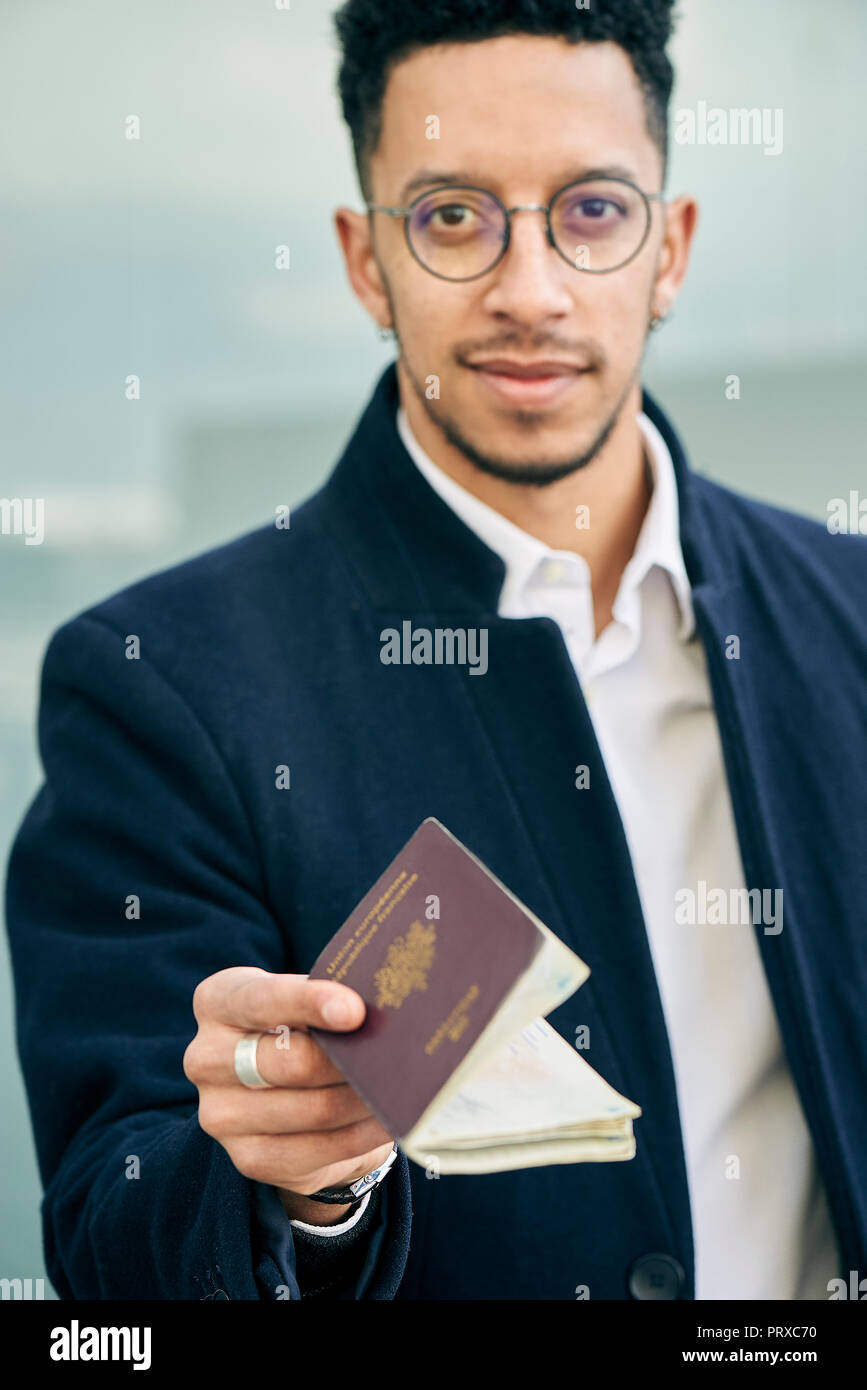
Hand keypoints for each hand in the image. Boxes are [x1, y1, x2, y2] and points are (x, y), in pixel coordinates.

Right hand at [183, 966, 394, 1219]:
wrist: (285, 1091)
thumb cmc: (301, 1028)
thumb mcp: (307, 1000)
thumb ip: (332, 997)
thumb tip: (387, 1008)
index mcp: (218, 1002)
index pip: (263, 999)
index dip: (310, 1002)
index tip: (356, 1011)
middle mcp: (206, 1057)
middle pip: (291, 1061)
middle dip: (352, 1059)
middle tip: (398, 1055)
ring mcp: (220, 1114)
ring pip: (313, 1109)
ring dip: (365, 1100)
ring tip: (401, 1087)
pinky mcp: (247, 1158)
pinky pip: (316, 1150)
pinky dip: (359, 1136)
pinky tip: (385, 1121)